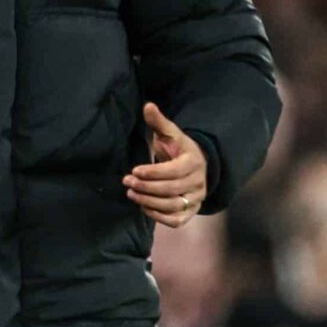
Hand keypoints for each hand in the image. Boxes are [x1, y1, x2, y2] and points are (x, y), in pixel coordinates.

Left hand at [125, 103, 205, 226]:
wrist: (198, 165)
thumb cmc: (179, 149)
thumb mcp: (170, 134)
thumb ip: (158, 122)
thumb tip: (147, 105)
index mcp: (194, 162)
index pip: (173, 171)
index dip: (153, 173)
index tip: (134, 170)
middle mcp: (198, 182)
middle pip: (170, 189)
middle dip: (146, 187)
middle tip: (127, 182)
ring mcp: (196, 199)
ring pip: (172, 206)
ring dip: (149, 201)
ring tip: (131, 193)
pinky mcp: (191, 212)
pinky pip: (176, 220)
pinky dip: (158, 216)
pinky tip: (143, 206)